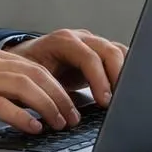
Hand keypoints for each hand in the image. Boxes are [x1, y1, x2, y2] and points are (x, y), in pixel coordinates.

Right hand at [0, 45, 79, 133]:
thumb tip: (28, 103)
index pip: (34, 67)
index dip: (57, 86)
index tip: (70, 103)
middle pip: (35, 74)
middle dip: (59, 96)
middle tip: (72, 116)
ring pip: (24, 87)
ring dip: (48, 106)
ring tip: (59, 123)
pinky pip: (2, 105)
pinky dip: (22, 117)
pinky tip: (33, 128)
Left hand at [7, 28, 128, 108]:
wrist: (25, 58)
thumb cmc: (28, 70)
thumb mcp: (33, 79)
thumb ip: (49, 91)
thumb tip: (62, 113)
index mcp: (63, 41)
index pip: (89, 57)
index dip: (99, 80)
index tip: (105, 101)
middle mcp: (80, 38)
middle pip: (109, 51)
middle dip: (117, 77)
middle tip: (118, 102)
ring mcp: (92, 42)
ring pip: (118, 51)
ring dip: (125, 73)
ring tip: (124, 96)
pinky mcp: (99, 51)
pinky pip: (119, 56)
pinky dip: (126, 70)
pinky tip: (126, 87)